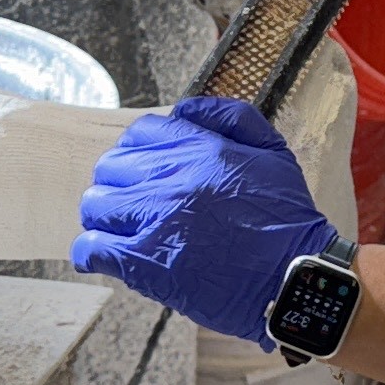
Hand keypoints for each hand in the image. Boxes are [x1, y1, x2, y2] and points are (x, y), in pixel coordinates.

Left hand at [71, 98, 334, 345]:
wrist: (294, 277)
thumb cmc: (287, 220)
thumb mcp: (273, 152)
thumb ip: (232, 118)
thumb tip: (184, 107)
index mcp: (201, 149)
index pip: (140, 133)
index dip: (137, 151)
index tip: (143, 170)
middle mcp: (172, 178)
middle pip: (110, 168)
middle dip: (118, 184)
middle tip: (132, 203)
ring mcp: (155, 221)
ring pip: (95, 206)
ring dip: (104, 217)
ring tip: (120, 230)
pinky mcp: (146, 263)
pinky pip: (92, 248)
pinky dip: (91, 252)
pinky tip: (103, 257)